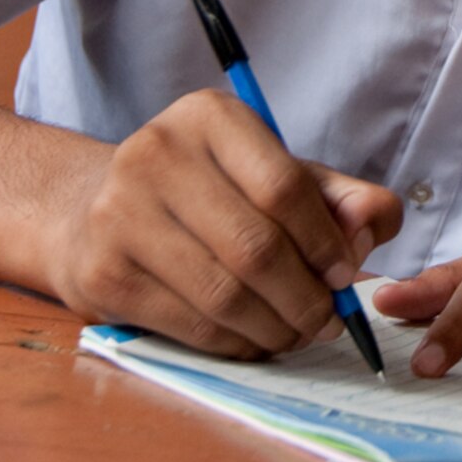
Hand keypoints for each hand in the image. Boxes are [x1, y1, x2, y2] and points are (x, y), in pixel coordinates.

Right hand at [38, 89, 399, 357]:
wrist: (90, 212)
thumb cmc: (206, 193)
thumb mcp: (275, 174)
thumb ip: (338, 197)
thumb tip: (372, 226)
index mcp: (208, 117)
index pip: (283, 187)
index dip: (325, 242)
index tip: (345, 275)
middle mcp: (156, 155)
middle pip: (255, 248)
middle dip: (306, 297)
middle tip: (328, 321)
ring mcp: (118, 215)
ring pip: (224, 294)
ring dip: (276, 328)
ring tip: (297, 333)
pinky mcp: (103, 273)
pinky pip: (190, 325)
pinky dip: (236, 344)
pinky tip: (254, 338)